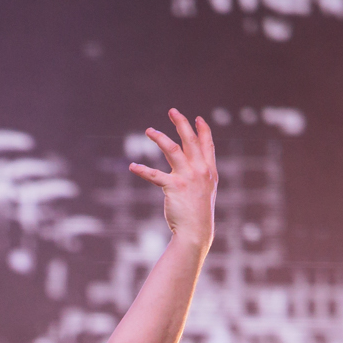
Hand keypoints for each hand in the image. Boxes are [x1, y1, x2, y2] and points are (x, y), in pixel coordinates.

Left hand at [129, 108, 216, 248]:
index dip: (202, 130)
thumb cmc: (198, 214)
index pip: (207, 145)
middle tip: (172, 111)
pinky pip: (154, 175)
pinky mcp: (173, 187)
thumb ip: (200, 176)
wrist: (196, 232)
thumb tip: (192, 166)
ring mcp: (188, 177)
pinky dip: (142, 170)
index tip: (197, 118)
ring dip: (159, 138)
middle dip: (181, 123)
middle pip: (190, 140)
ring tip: (148, 131)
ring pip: (172, 150)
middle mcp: (200, 170)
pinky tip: (132, 166)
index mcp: (209, 171)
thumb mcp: (205, 191)